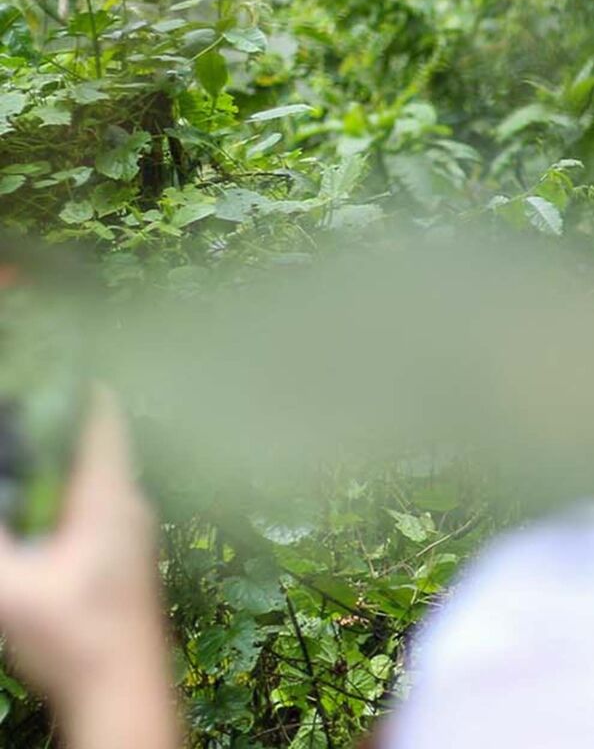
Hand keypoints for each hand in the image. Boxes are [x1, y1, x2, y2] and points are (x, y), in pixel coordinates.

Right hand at [0, 392, 179, 748]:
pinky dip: (64, 489)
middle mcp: (128, 507)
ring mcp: (129, 533)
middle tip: (24, 400)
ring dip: (60, 458)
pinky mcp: (120, 558)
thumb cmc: (77, 638)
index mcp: (108, 500)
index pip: (101, 419)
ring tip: (25, 443)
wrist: (121, 689)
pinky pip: (93, 504)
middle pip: (94, 443)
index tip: (51, 357)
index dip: (76, 383)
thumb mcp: (10, 585)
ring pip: (94, 475)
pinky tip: (39, 503)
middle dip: (56, 421)